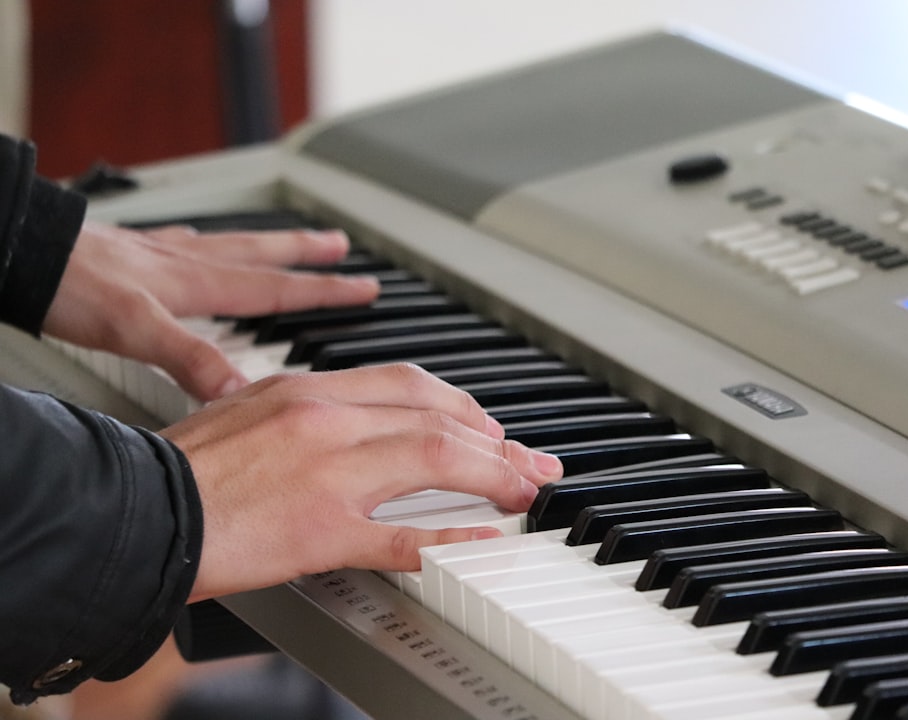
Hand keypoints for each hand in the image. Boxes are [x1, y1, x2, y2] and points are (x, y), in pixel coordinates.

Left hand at [42, 221, 380, 401]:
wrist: (20, 253)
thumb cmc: (70, 287)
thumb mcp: (136, 330)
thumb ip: (191, 358)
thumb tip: (242, 391)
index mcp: (199, 283)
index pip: (278, 288)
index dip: (324, 291)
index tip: (364, 288)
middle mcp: (189, 264)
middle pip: (263, 255)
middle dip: (308, 255)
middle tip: (342, 247)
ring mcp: (163, 255)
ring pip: (232, 245)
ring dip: (270, 244)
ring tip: (294, 238)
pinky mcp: (136, 254)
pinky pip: (192, 244)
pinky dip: (211, 245)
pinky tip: (201, 249)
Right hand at [160, 365, 563, 601]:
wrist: (130, 511)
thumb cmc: (176, 469)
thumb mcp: (241, 412)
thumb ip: (297, 411)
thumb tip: (342, 423)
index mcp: (306, 389)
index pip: (409, 384)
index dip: (462, 406)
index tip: (488, 427)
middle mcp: (325, 418)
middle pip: (437, 415)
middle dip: (495, 438)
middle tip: (528, 461)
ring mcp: (329, 473)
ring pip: (436, 457)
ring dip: (492, 474)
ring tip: (523, 490)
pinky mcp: (321, 530)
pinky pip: (404, 534)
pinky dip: (452, 537)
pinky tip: (485, 539)